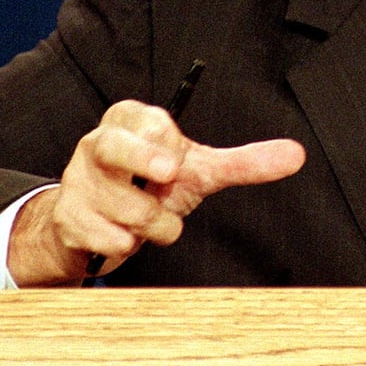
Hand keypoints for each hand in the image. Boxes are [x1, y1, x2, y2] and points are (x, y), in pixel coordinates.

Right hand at [7, 99, 304, 285]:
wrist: (99, 225)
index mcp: (130, 121)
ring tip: (156, 221)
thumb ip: (245, 162)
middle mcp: (97, 145)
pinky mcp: (66, 218)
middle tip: (171, 173)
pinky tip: (125, 239)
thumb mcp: (199, 171)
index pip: (143, 121)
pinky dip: (122, 244)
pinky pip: (100, 235)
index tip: (177, 159)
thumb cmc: (152, 185)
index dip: (161, 141)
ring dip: (152, 224)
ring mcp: (76, 181)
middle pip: (113, 147)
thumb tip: (298, 154)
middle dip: (143, 159)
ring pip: (122, 205)